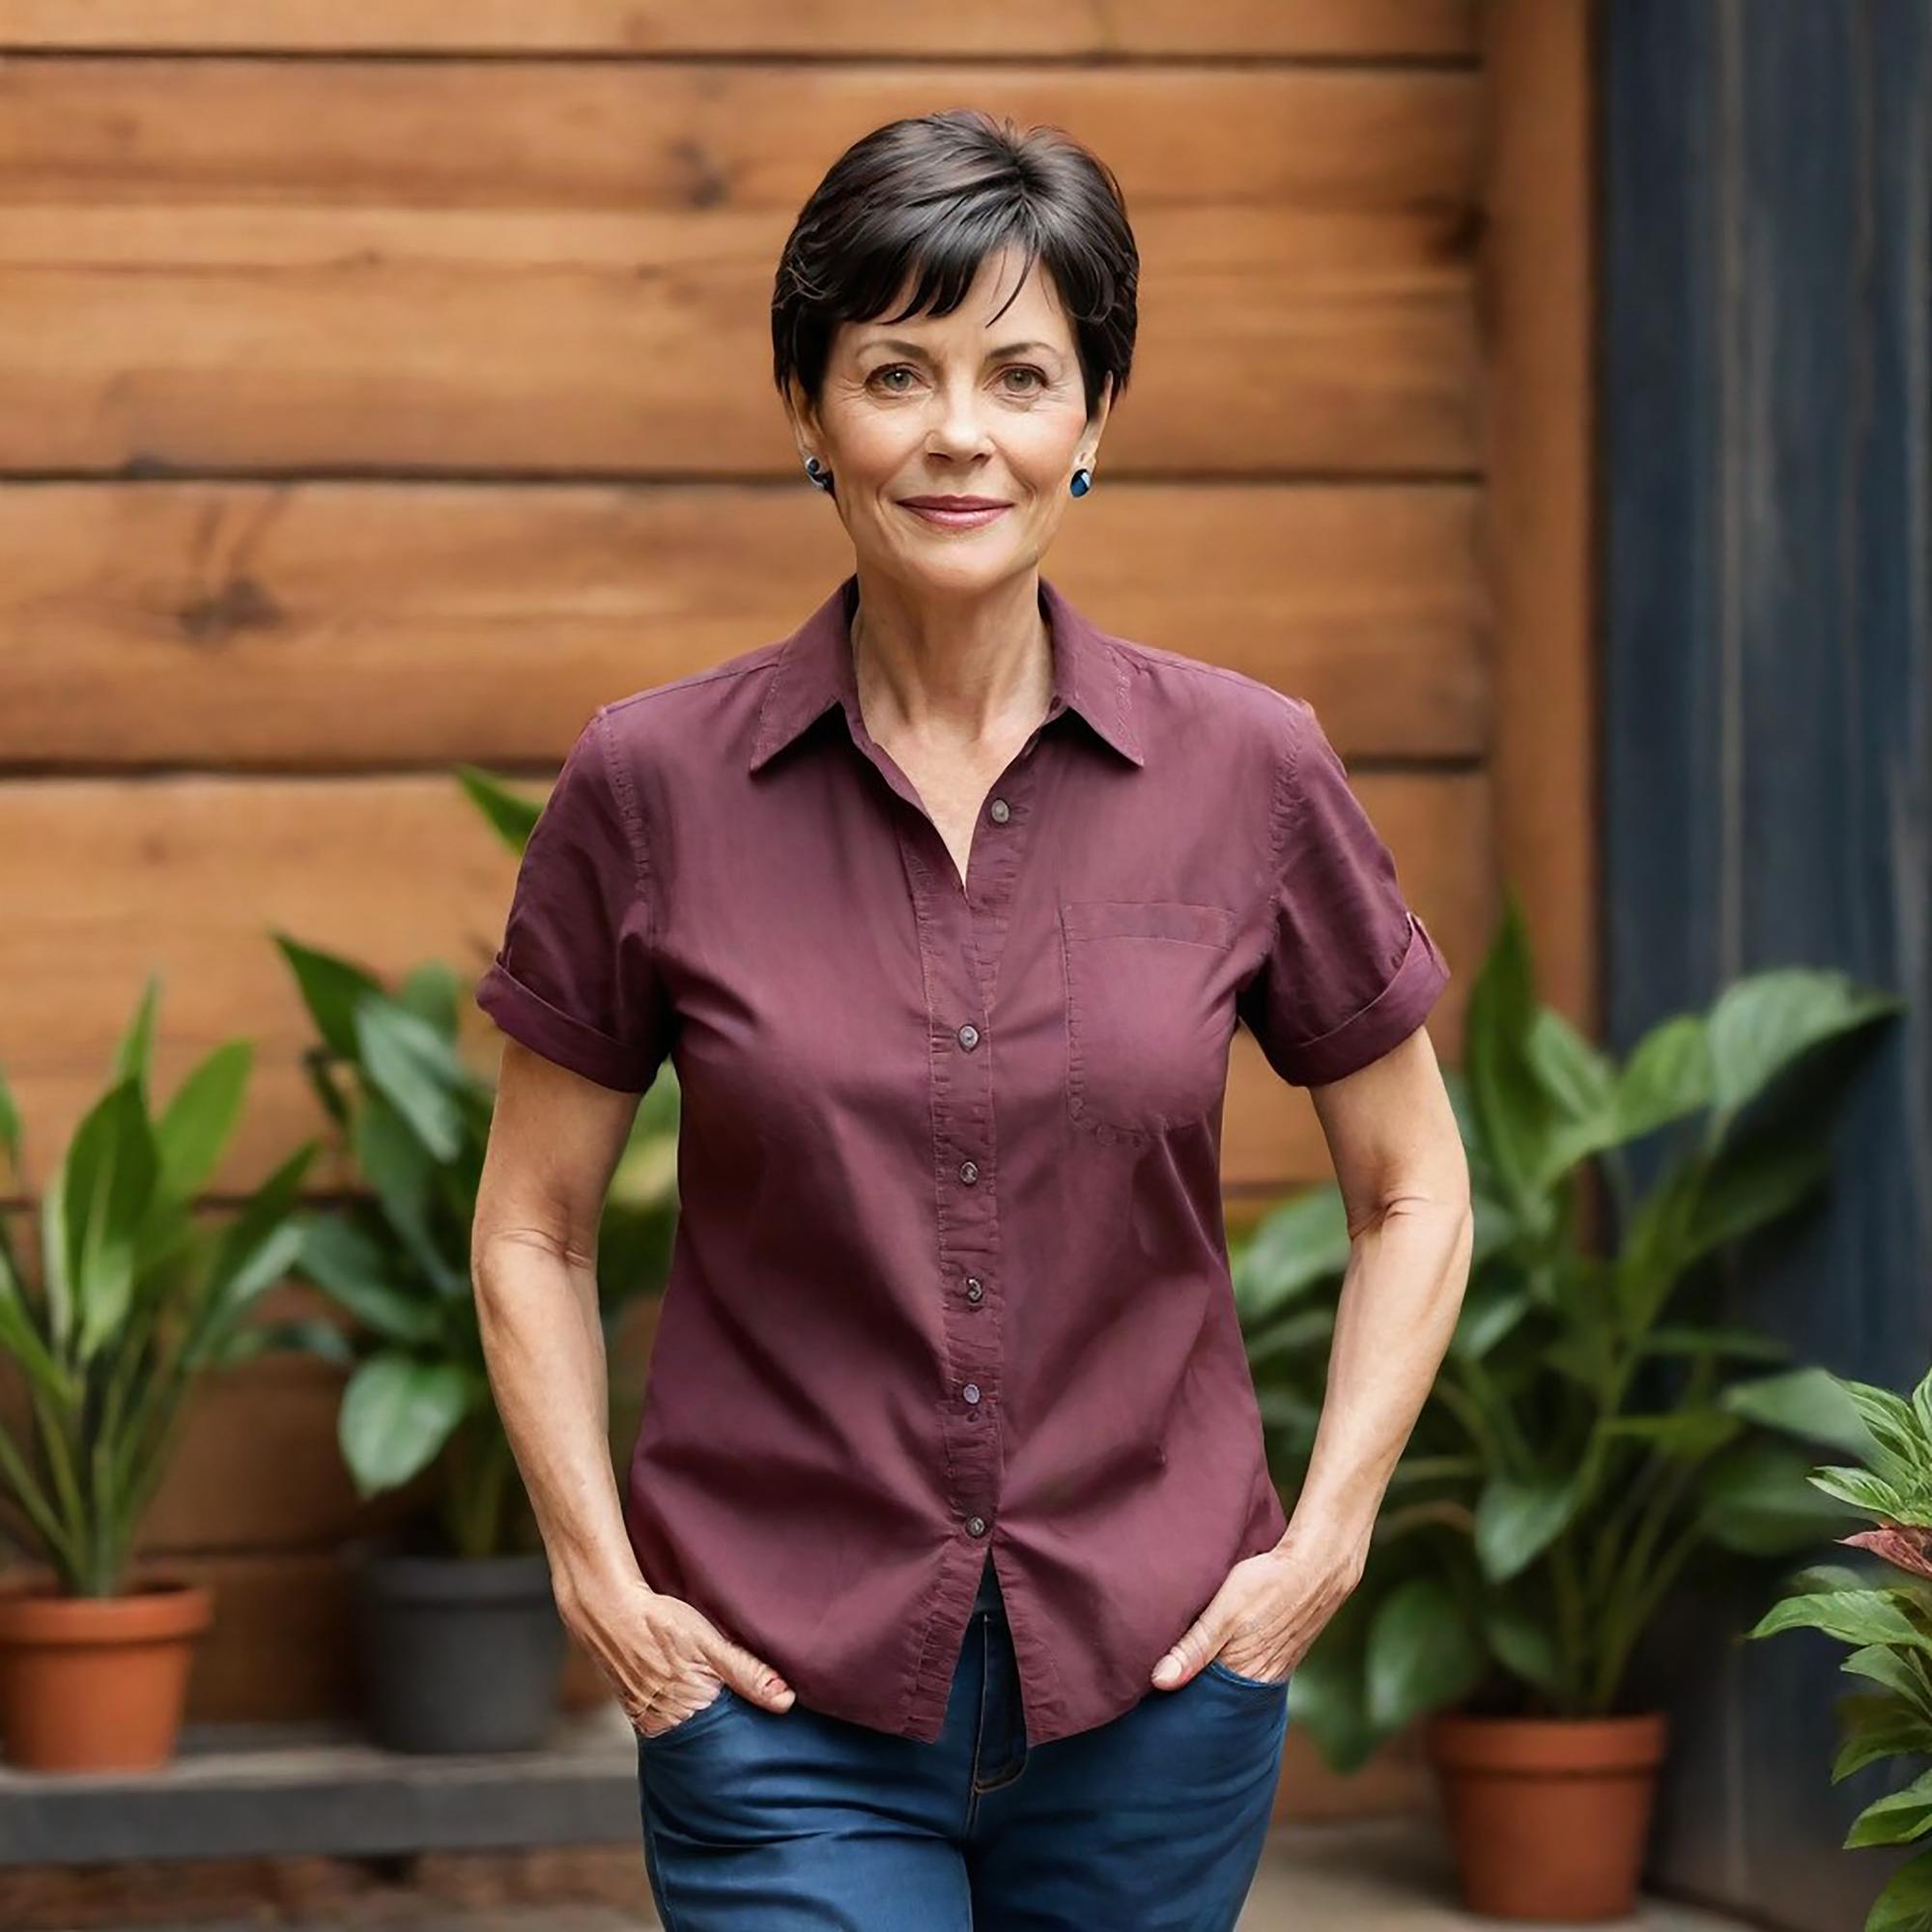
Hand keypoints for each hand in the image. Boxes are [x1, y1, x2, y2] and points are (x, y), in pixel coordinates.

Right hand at [559, 1571, 795, 1736]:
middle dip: (726, 1731)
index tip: (767, 1730)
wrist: (608, 1609)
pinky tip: (691, 1702)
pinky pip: (666, 1722)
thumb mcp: (710, 1643)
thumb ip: (748, 1673)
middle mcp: (666, 1723)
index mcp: (689, 1710)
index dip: (748, 1732)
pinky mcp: (636, 1710)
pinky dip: (681, 1716)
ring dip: (703, 1724)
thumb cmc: (661, 1622)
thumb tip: (785, 1701)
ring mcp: (648, 1718)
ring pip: (687, 1730)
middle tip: (747, 1720)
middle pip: (708, 1737)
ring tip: (719, 1709)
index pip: (729, 1738)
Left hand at [1149, 1524, 1367, 1691]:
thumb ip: (1194, 1646)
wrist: (1318, 1566)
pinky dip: (1231, 1663)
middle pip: (1217, 1693)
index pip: (1200, 1698)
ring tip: (1185, 1663)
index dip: (1176, 1692)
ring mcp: (1274, 1669)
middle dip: (1193, 1687)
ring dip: (1211, 1674)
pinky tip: (1220, 1650)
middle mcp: (1261, 1681)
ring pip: (1233, 1681)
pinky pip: (1249, 1668)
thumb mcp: (1224, 1611)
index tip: (1152, 1687)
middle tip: (1163, 1675)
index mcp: (1244, 1676)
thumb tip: (1160, 1681)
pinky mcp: (1282, 1654)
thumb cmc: (1269, 1583)